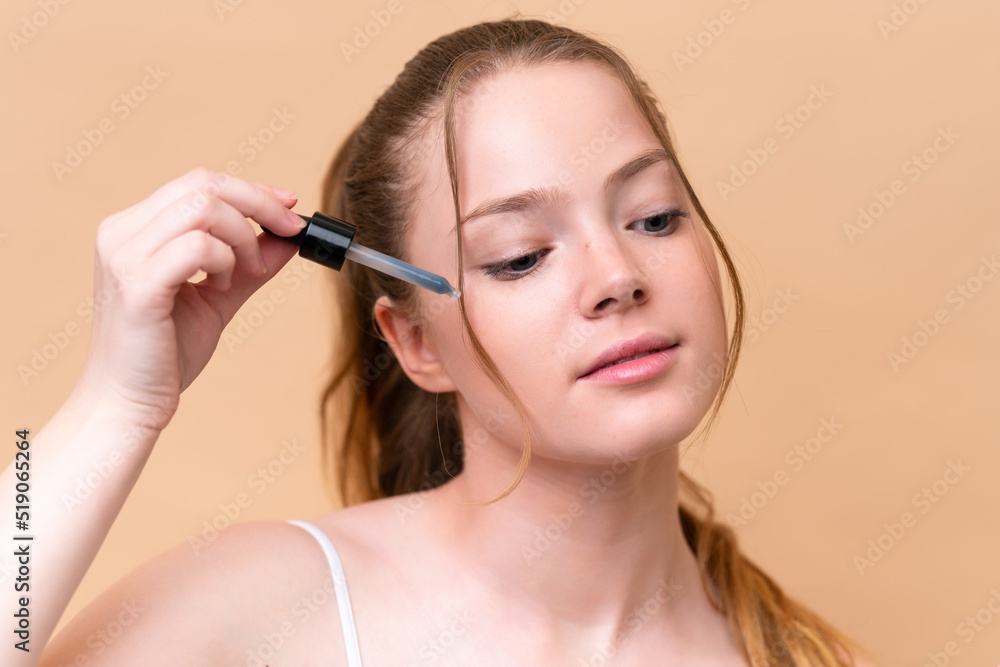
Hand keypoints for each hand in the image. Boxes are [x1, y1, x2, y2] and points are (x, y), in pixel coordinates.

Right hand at [74, 168, 305, 430]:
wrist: (130, 402)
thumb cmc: (165, 354)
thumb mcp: (219, 297)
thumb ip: (251, 265)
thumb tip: (288, 237)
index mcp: (134, 229)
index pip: (198, 183)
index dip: (251, 190)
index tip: (290, 207)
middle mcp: (122, 233)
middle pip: (203, 184)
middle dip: (259, 204)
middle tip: (290, 231)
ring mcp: (125, 256)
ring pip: (204, 208)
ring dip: (243, 238)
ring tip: (244, 274)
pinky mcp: (137, 285)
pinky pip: (196, 246)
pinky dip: (225, 260)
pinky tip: (223, 286)